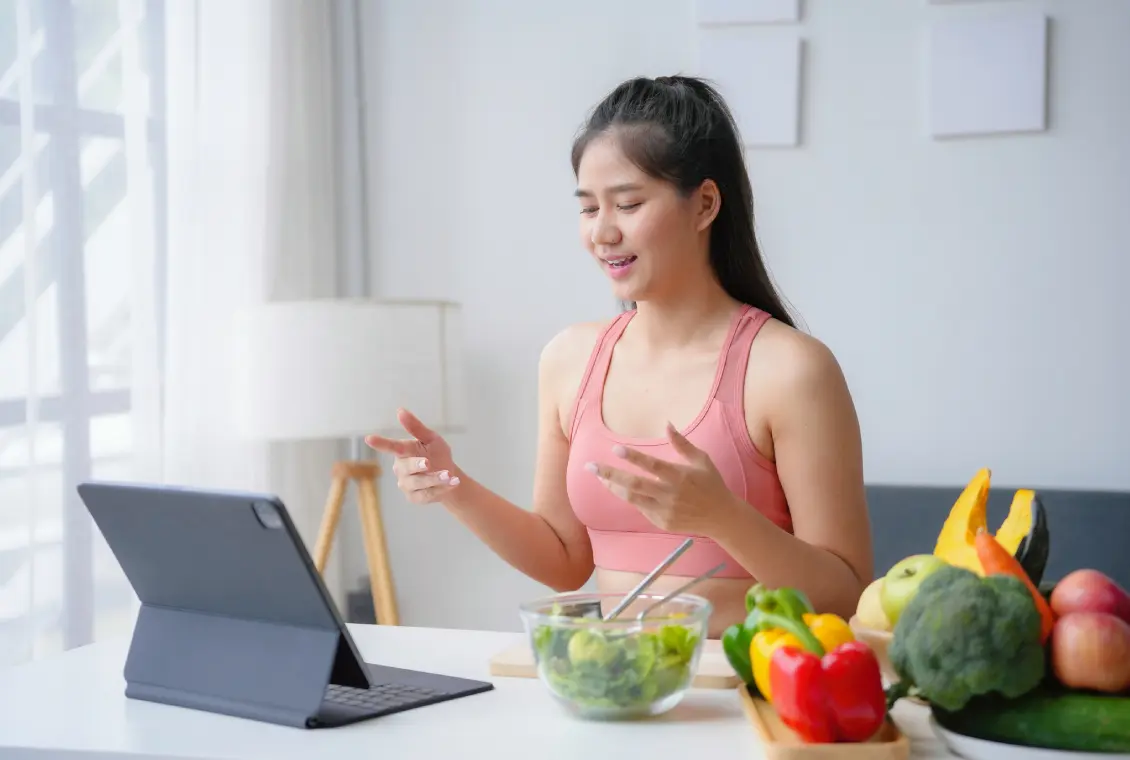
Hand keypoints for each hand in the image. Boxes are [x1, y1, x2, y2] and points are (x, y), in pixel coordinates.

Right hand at [365, 408, 461, 503]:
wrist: (449, 476)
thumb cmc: (437, 454)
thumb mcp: (431, 439)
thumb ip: (416, 427)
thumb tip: (400, 411)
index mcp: (403, 452)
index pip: (391, 447)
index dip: (381, 443)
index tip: (369, 438)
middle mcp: (401, 469)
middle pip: (407, 467)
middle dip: (418, 465)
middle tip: (428, 463)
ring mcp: (406, 485)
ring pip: (418, 483)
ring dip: (435, 479)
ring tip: (449, 475)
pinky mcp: (414, 498)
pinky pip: (427, 494)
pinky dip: (441, 488)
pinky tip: (453, 483)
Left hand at [585, 422, 736, 534]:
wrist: (721, 517)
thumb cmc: (711, 484)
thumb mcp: (701, 460)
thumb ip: (682, 443)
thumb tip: (666, 423)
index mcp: (679, 475)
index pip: (652, 464)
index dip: (633, 457)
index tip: (615, 449)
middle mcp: (670, 494)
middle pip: (634, 484)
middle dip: (610, 474)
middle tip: (591, 467)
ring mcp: (664, 510)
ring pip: (632, 498)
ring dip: (613, 488)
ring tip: (599, 478)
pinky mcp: (662, 522)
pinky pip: (641, 508)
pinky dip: (630, 498)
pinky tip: (620, 489)